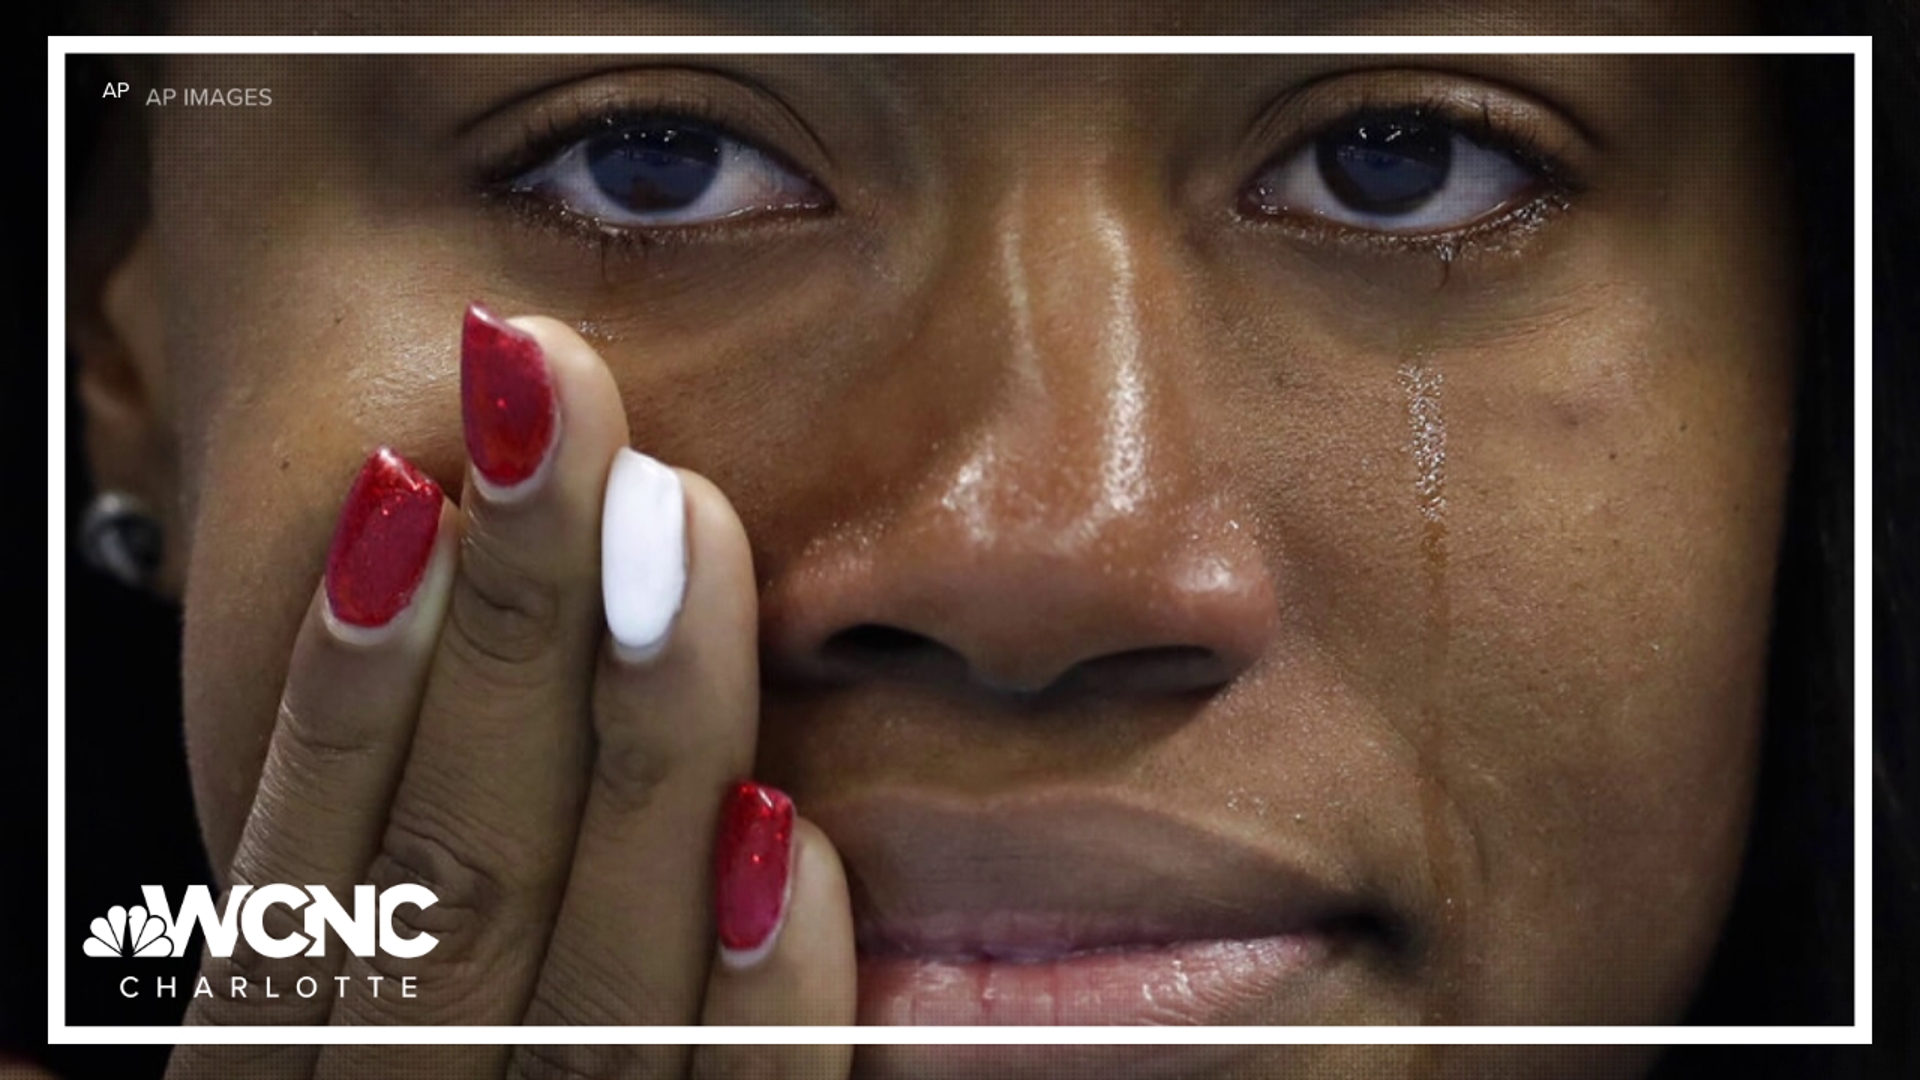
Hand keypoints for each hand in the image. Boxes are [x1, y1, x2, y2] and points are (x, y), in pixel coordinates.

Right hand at [166, 306, 855, 1078]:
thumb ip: (303, 986)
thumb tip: (261, 816)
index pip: (310, 874)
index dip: (349, 672)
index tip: (415, 479)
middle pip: (454, 880)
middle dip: (506, 625)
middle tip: (561, 410)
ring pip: (589, 979)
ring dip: (635, 748)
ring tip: (675, 530)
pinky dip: (758, 1002)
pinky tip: (781, 828)